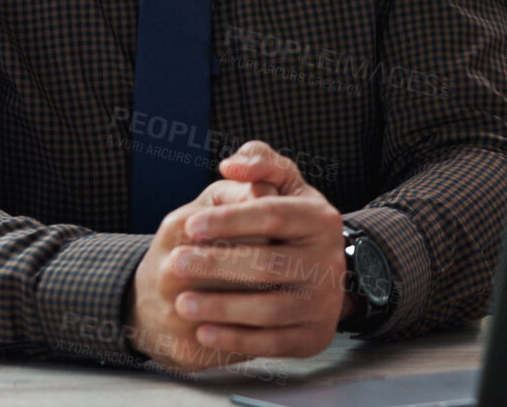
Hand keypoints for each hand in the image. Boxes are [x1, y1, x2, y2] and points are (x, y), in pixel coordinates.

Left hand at [125, 141, 347, 370]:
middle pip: (270, 264)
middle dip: (217, 265)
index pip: (273, 214)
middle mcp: (329, 262)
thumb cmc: (288, 223)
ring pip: (270, 309)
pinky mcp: (314, 336)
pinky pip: (273, 343)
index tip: (191, 225)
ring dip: (222, 307)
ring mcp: (324, 303)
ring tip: (182, 303)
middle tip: (176, 264)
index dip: (230, 220)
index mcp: (321, 219)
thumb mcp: (284, 185)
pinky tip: (203, 333)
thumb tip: (232, 166)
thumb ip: (260, 163)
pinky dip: (236, 340)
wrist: (319, 276)